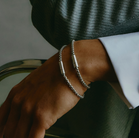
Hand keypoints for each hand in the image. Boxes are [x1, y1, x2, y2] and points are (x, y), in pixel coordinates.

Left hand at [0, 40, 115, 137]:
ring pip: (19, 137)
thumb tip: (29, 111)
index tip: (8, 134)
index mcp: (15, 94)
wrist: (73, 67)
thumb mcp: (36, 82)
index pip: (0, 121)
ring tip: (33, 137)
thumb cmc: (61, 72)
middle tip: (23, 136)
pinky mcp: (41, 118)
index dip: (3, 131)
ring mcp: (29, 111)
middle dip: (15, 137)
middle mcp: (18, 103)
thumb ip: (28, 97)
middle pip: (9, 132)